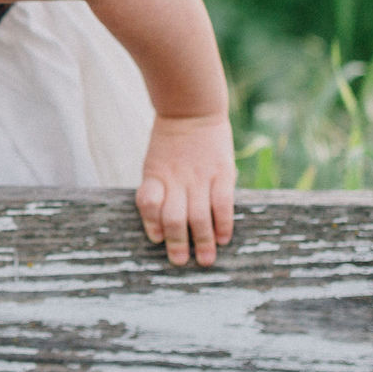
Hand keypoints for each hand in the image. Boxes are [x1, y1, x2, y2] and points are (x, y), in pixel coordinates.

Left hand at [135, 112, 235, 266]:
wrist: (191, 109)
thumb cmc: (170, 142)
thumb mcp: (154, 162)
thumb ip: (156, 189)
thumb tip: (159, 227)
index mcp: (155, 175)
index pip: (148, 203)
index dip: (151, 223)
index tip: (157, 239)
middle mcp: (176, 179)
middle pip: (174, 217)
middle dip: (177, 244)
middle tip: (180, 262)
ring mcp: (199, 176)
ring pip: (199, 216)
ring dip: (203, 242)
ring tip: (205, 260)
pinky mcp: (221, 172)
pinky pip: (223, 204)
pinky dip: (223, 224)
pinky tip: (224, 238)